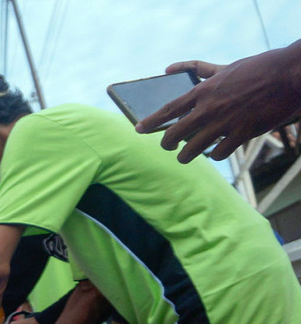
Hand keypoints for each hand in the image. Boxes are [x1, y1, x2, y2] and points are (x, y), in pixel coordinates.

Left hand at [136, 43, 300, 161]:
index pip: (168, 111)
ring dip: (186, 155)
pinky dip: (215, 155)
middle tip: (168, 147)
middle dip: (166, 144)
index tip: (138, 129)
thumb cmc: (258, 68)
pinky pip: (218, 153)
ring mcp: (224, 123)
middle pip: (174, 135)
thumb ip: (200, 71)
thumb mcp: (226, 68)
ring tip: (185, 156)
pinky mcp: (241, 134)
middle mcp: (208, 109)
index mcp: (203, 92)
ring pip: (192, 150)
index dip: (150, 122)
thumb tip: (170, 68)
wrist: (288, 75)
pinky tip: (216, 153)